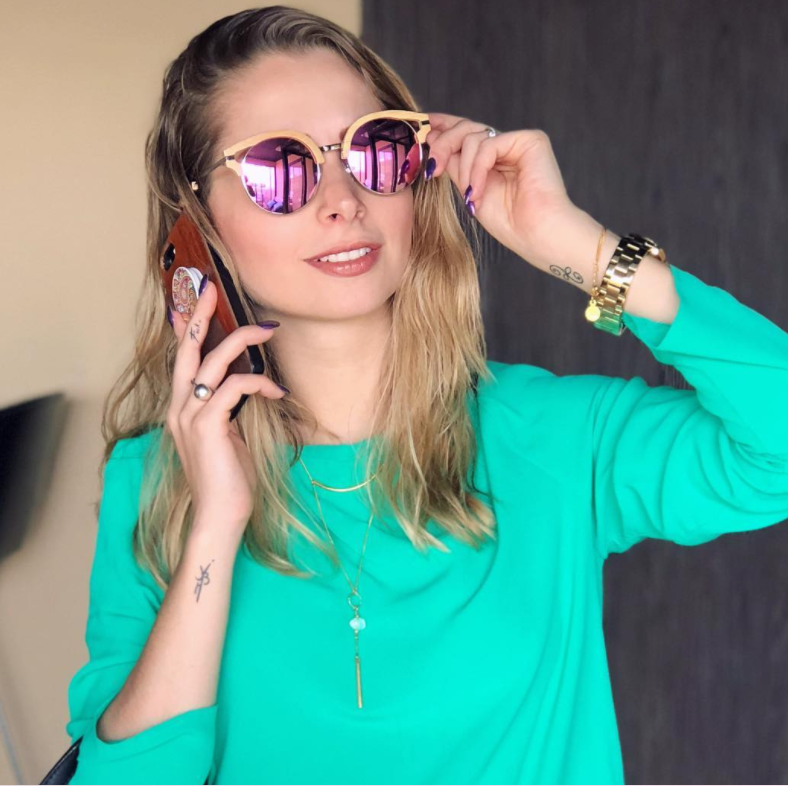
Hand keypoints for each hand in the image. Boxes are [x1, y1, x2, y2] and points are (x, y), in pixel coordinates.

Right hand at [166, 279, 284, 535]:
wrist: (220, 516)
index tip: (195, 302)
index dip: (187, 328)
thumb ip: (229, 409)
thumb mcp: (229, 436)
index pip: (182, 360)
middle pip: (186, 350)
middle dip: (198, 314)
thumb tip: (248, 383)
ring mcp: (190, 416)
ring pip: (211, 362)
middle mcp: (179, 408)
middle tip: (210, 287)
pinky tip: (277, 392)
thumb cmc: (228, 479)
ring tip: (267, 330)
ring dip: (241, 340)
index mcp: (182, 409)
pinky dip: (258, 383)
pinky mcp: (207, 425)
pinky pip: (234, 387)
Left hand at [425, 112, 580, 269]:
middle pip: (465, 128)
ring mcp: (518, 142)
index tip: (422, 126)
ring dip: (464, 170)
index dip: (443, 126)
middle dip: (443, 145)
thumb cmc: (508, 223)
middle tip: (433, 169)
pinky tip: (478, 191)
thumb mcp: (469, 190)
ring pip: (472, 136)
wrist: (535, 234)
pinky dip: (477, 169)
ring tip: (471, 196)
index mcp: (493, 158)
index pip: (465, 132)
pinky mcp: (530, 140)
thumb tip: (432, 139)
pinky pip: (488, 145)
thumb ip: (455, 164)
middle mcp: (506, 146)